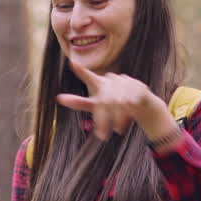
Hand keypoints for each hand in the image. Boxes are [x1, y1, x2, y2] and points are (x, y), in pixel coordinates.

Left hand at [56, 60, 174, 142]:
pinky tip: (128, 121)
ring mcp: (126, 82)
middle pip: (104, 101)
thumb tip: (59, 98)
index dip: (82, 72)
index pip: (90, 78)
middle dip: (103, 120)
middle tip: (102, 136)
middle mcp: (112, 80)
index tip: (73, 63)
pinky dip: (129, 114)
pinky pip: (132, 101)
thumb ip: (79, 102)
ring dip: (117, 119)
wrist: (141, 105)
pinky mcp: (138, 87)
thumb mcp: (95, 106)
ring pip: (118, 102)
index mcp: (100, 84)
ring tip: (118, 130)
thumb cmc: (113, 104)